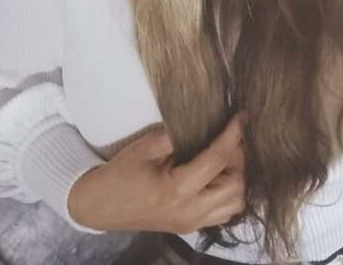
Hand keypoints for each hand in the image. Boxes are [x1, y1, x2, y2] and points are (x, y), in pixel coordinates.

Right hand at [67, 111, 246, 232]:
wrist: (100, 205)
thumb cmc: (121, 173)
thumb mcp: (147, 146)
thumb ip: (178, 135)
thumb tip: (207, 122)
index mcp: (177, 190)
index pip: (217, 159)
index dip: (233, 135)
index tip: (242, 116)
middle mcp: (190, 211)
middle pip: (236, 187)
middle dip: (239, 158)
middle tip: (230, 136)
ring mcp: (192, 223)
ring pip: (235, 204)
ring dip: (238, 177)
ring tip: (226, 155)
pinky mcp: (191, 227)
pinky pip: (224, 212)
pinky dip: (231, 192)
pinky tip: (220, 174)